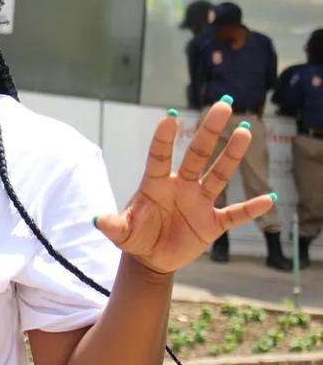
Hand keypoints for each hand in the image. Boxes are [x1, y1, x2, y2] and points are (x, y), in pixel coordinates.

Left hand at [96, 100, 275, 273]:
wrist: (150, 258)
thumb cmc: (135, 236)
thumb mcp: (121, 232)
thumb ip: (112, 225)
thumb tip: (96, 220)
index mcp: (155, 184)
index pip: (159, 155)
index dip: (164, 138)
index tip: (171, 116)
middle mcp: (180, 186)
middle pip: (196, 155)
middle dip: (209, 132)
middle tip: (222, 105)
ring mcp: (198, 203)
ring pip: (219, 175)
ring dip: (232, 155)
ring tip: (245, 132)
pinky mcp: (212, 223)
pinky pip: (235, 214)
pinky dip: (251, 208)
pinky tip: (268, 197)